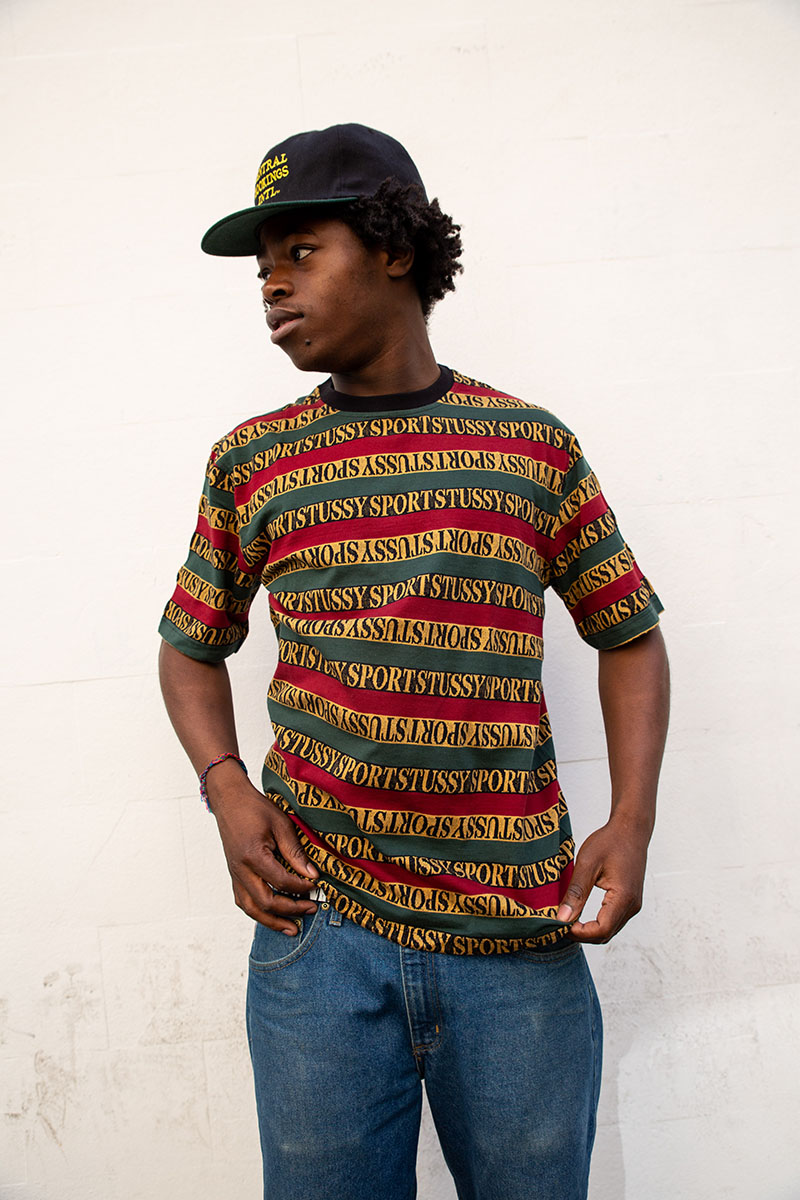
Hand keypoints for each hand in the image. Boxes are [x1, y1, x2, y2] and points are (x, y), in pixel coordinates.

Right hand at [206, 764, 319, 934]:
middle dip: (290, 910)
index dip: (301, 887)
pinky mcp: (234, 875)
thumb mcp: (281, 824)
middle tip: (311, 909)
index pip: (281, 881)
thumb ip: (295, 851)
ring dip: (272, 921)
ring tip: (292, 929)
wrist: (229, 800)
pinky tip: (271, 917)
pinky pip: (243, 901)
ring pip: (251, 908)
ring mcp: (235, 874)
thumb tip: (312, 874)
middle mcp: (241, 869)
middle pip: (265, 902)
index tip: (317, 885)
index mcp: (253, 855)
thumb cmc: (255, 808)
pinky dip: (257, 913)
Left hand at [556, 818, 648, 943]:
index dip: (579, 933)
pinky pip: (613, 920)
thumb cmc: (610, 841)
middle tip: (560, 923)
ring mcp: (633, 904)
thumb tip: (562, 917)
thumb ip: (576, 892)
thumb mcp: (588, 863)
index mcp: (624, 897)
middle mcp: (632, 905)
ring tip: (567, 919)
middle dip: (581, 934)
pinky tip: (580, 913)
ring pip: (609, 930)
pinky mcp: (630, 901)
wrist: (631, 829)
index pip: (601, 930)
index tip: (560, 924)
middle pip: (605, 934)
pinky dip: (596, 922)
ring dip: (588, 930)